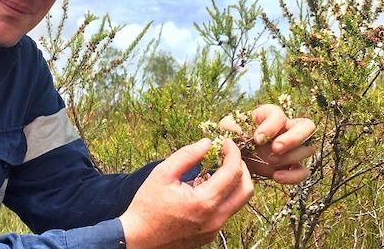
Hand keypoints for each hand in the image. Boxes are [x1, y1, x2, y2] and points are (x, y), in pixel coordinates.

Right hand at [119, 138, 253, 248]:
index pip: (233, 173)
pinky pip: (226, 212)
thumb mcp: (163, 174)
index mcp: (204, 202)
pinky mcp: (210, 235)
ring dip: (233, 183)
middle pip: (246, 190)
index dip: (233, 153)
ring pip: (238, 202)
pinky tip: (206, 187)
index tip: (226, 143)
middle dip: (241, 168)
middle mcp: (215, 219)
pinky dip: (224, 195)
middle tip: (228, 155)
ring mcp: (214, 229)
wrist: (138, 239)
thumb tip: (207, 143)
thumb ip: (187, 155)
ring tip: (217, 169)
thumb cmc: (147, 206)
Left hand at [219, 104, 315, 183]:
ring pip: (308, 148)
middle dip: (293, 138)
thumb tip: (236, 131)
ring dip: (292, 156)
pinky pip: (303, 171)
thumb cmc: (232, 138)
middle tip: (275, 148)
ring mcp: (292, 148)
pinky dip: (294, 176)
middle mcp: (286, 129)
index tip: (257, 138)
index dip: (271, 126)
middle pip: (306, 126)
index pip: (279, 115)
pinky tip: (276, 177)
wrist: (235, 158)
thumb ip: (230, 127)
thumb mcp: (227, 129)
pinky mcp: (291, 166)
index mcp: (269, 115)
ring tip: (271, 161)